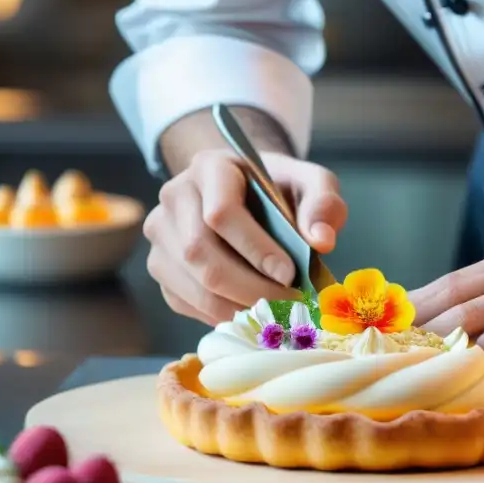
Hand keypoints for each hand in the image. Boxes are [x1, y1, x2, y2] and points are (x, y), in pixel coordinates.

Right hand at [144, 149, 346, 324]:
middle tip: (289, 303)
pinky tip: (253, 313)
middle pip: (200, 252)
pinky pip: (185, 301)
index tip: (290, 273)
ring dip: (238, 307)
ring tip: (277, 313)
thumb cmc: (279, 188)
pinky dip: (222, 315)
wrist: (247, 193)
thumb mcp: (310, 183)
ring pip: (192, 283)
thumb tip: (321, 241)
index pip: (221, 213)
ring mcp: (161, 234)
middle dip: (249, 287)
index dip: (255, 248)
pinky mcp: (160, 266)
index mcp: (209, 167)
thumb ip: (323, 203)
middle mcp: (174, 197)